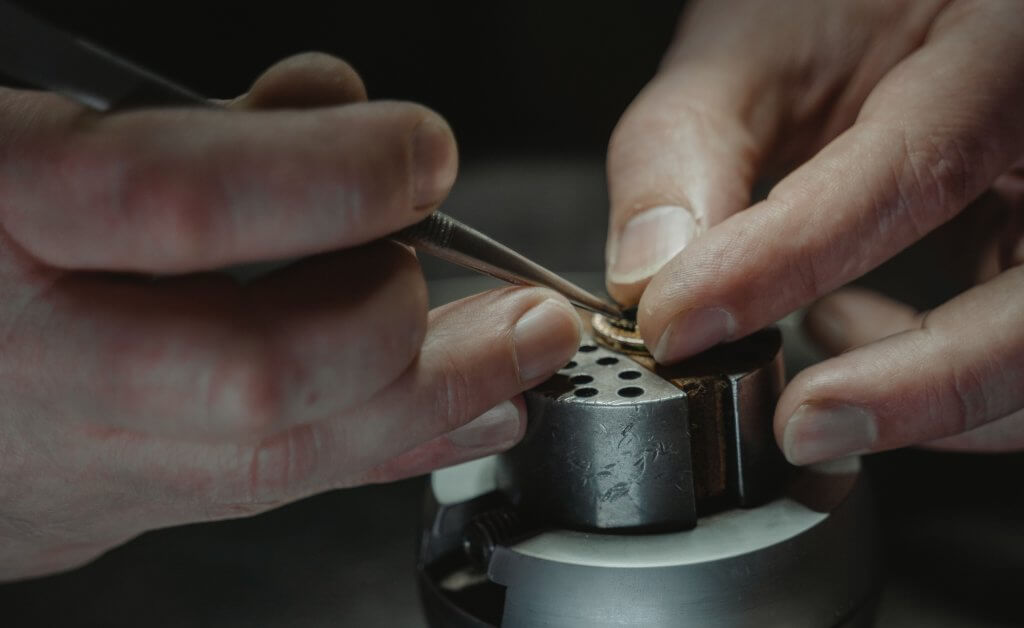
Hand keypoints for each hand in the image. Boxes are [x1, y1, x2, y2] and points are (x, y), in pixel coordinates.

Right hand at [0, 53, 580, 579]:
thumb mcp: (22, 118)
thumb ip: (176, 116)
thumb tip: (329, 105)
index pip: (177, 203)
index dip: (327, 177)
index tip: (422, 151)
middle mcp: (12, 360)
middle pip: (254, 380)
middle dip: (412, 334)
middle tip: (515, 302)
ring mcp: (51, 455)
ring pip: (267, 461)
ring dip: (426, 410)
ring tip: (520, 368)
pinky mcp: (82, 507)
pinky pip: (253, 488)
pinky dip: (369, 448)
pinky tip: (449, 420)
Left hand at [604, 1, 1023, 463]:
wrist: (897, 8)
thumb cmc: (831, 6)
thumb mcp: (749, 48)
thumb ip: (687, 149)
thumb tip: (651, 275)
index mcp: (1003, 45)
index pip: (915, 170)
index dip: (785, 261)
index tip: (680, 323)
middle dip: (921, 386)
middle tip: (802, 424)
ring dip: (927, 386)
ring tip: (817, 336)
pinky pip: (1012, 342)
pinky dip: (927, 363)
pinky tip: (845, 318)